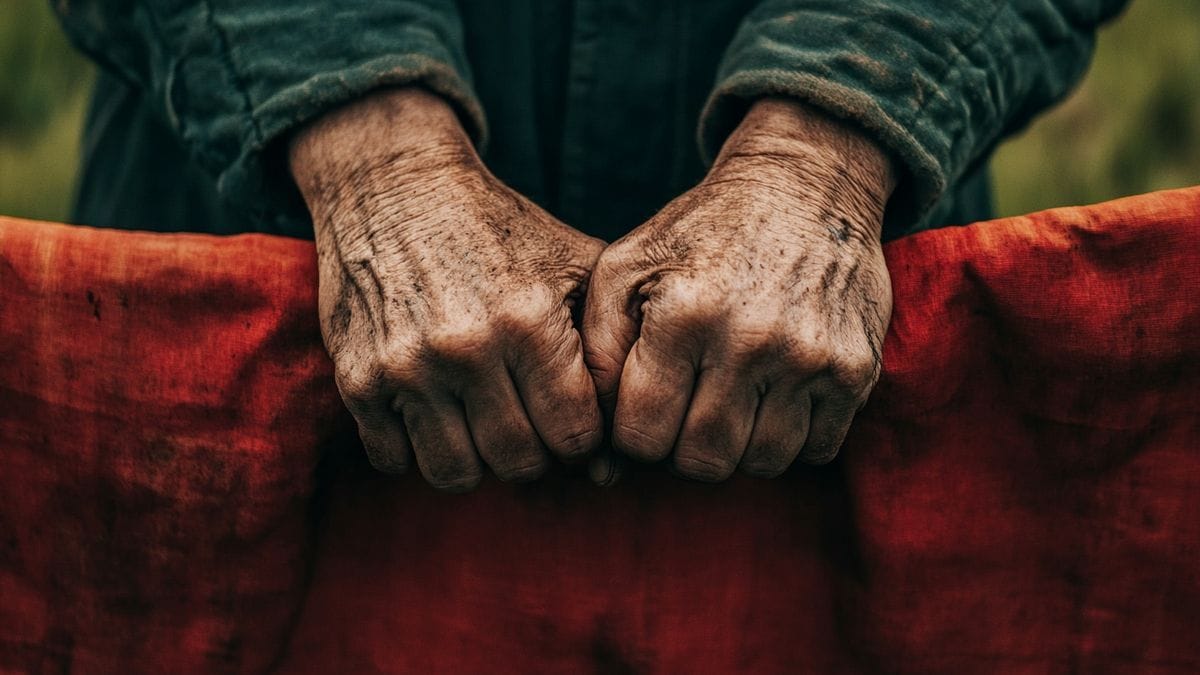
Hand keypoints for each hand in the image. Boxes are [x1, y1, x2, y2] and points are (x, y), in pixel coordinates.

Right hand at [290, 88, 604, 490]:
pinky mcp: (358, 377)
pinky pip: (394, 460)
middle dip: (533, 452)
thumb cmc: (501, 232)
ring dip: (476, 459)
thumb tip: (612, 468)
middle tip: (528, 420)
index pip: (574, 438)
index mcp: (529, 321)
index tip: (569, 416)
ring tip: (482, 420)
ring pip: (456, 475)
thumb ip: (610, 352)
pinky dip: (416, 449)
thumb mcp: (574, 266)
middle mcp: (467, 348)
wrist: (395, 187)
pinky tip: (433, 410)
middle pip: (518, 464)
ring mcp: (406, 367)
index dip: (580, 438)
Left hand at [583, 98, 894, 482]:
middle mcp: (751, 341)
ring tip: (729, 403)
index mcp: (684, 316)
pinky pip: (817, 450)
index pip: (643, 435)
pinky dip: (791, 439)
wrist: (804, 186)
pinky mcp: (855, 369)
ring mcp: (810, 359)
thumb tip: (599, 445)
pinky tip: (774, 397)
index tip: (644, 411)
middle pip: (703, 461)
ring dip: (738, 448)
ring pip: (761, 464)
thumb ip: (599, 350)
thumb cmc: (702, 232)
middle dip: (682, 451)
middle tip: (684, 415)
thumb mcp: (627, 266)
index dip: (634, 437)